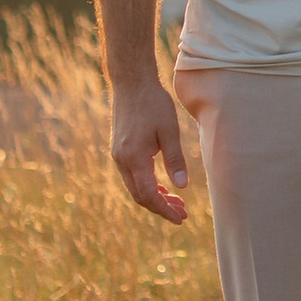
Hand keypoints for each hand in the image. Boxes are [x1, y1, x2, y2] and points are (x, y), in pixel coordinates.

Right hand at [109, 77, 191, 222]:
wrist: (131, 83)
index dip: (164, 210)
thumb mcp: (169, 130)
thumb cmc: (153, 103)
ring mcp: (118, 156)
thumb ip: (175, 159)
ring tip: (176, 201)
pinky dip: (147, 185)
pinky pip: (132, 176)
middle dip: (161, 207)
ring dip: (154, 197)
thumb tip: (182, 186)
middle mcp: (122, 161)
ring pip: (135, 187)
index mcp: (134, 158)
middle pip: (140, 196)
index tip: (180, 218)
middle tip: (183, 213)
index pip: (149, 195)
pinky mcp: (119, 150)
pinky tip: (162, 185)